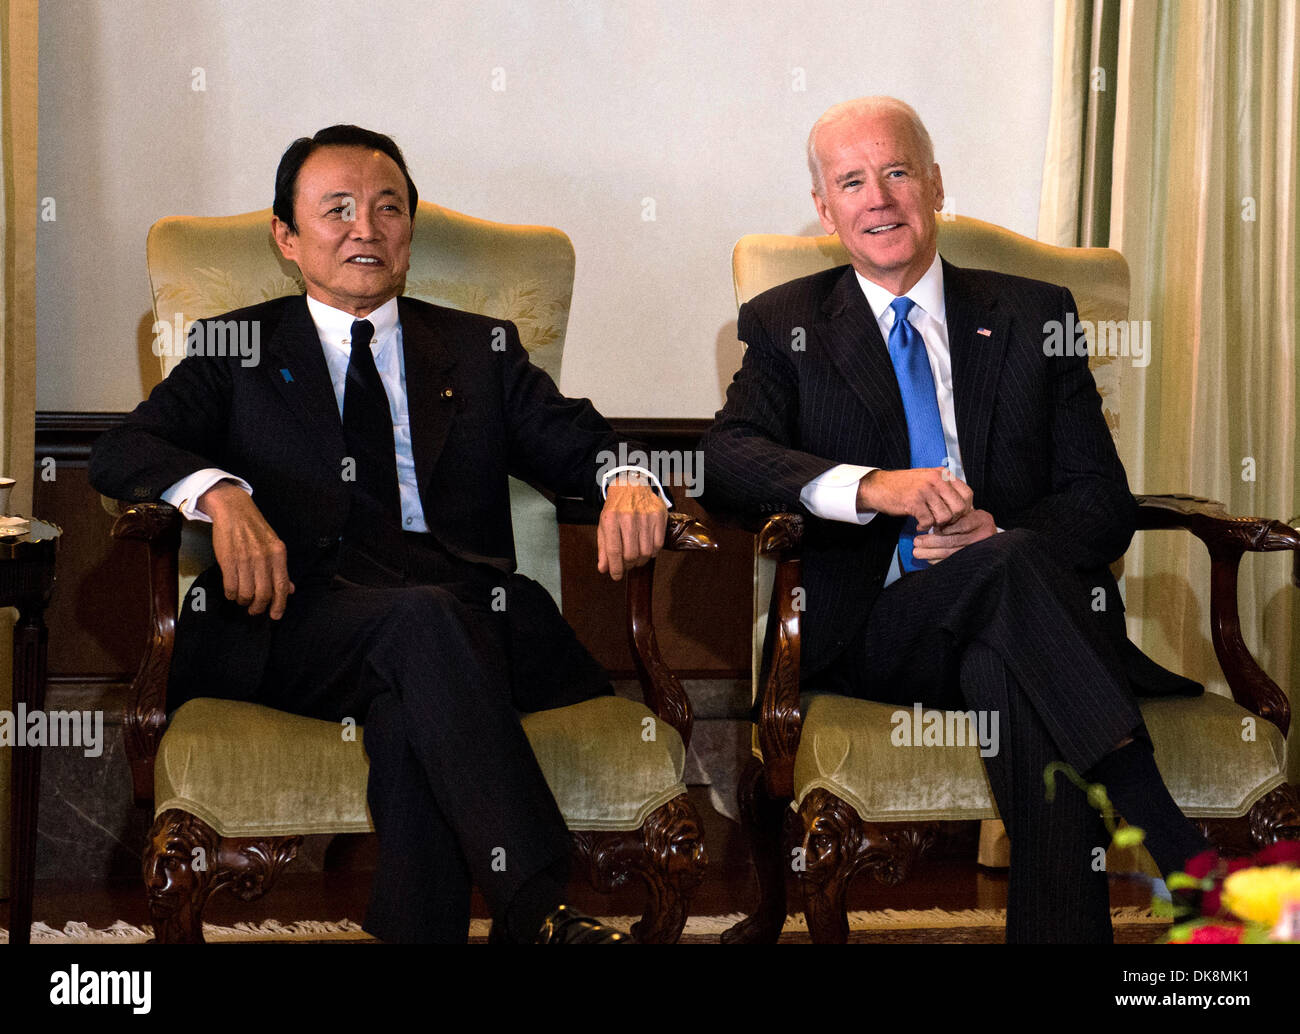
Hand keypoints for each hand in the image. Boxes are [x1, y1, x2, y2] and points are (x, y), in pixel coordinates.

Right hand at [197, 481, 294, 618]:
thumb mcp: (274, 546)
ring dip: (243, 601)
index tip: (275, 616)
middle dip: (259, 607)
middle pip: (264, 593)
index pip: (282, 586)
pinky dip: (231, 594)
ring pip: (246, 593)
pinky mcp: (228, 560)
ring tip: (242, 600)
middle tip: (254, 610)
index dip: (279, 604)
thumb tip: (290, 590)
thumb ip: (281, 569)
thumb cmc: (255, 529)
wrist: (233, 510)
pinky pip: (230, 586)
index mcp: (278, 554)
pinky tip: (231, 593)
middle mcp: (264, 558)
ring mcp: (245, 559)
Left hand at [596, 476, 666, 580]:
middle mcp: (628, 517)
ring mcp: (645, 516)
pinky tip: (646, 548)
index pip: (614, 551)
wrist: (631, 485)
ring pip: (646, 552)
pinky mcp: (659, 515)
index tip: (616, 576)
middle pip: (631, 554)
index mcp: (611, 519)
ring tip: (636, 558)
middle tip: (627, 565)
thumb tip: (604, 569)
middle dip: (628, 565)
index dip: (615, 568)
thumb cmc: (616, 508)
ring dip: (641, 560)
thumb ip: (603, 548)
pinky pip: (658, 544)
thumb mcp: (604, 525)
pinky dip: (652, 552)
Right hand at [856, 467, 973, 529]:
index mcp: (942, 474)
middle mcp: (936, 480)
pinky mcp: (913, 502)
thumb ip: (945, 490)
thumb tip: (965, 508)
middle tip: (942, 524)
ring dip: (938, 525)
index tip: (956, 516)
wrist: (878, 486)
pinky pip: (928, 521)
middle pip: (959, 507)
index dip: (965, 509)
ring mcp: (925, 490)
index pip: (967, 494)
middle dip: (953, 520)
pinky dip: (924, 527)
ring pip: (945, 516)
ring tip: (929, 523)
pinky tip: (918, 525)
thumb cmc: (904, 486)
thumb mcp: (928, 481)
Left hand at [913, 508, 997, 561]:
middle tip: (917, 541)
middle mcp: (982, 536)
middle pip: (954, 540)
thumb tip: (931, 524)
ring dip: (931, 552)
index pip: (963, 524)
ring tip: (917, 551)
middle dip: (933, 541)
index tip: (933, 528)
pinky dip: (938, 560)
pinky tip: (927, 558)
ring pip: (951, 553)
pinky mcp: (971, 561)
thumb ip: (952, 515)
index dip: (947, 528)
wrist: (985, 533)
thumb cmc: (971, 520)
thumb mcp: (965, 512)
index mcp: (981, 520)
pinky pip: (952, 561)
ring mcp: (979, 550)